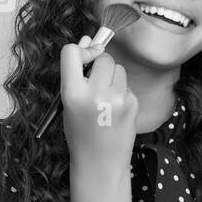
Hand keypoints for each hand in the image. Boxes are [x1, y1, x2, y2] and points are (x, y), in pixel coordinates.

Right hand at [60, 35, 137, 171]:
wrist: (100, 162)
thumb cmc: (80, 132)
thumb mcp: (68, 104)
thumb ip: (76, 74)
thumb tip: (89, 40)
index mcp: (73, 94)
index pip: (71, 52)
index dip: (78, 52)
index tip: (82, 60)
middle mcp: (96, 94)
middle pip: (103, 58)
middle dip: (99, 64)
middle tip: (94, 82)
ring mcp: (118, 98)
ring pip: (118, 68)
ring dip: (112, 76)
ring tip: (105, 98)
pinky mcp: (133, 103)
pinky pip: (127, 84)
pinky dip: (121, 91)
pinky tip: (115, 109)